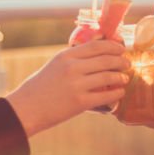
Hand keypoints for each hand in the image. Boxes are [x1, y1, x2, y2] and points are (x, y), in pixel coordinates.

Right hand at [6, 39, 129, 136]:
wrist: (26, 108)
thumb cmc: (41, 86)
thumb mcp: (55, 64)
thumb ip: (74, 57)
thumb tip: (98, 50)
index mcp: (66, 55)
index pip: (96, 46)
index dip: (113, 46)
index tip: (120, 49)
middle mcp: (72, 67)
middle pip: (106, 60)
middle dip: (121, 61)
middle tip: (127, 63)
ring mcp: (76, 85)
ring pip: (108, 77)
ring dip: (120, 77)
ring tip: (124, 78)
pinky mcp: (80, 102)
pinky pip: (106, 96)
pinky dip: (116, 93)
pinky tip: (120, 93)